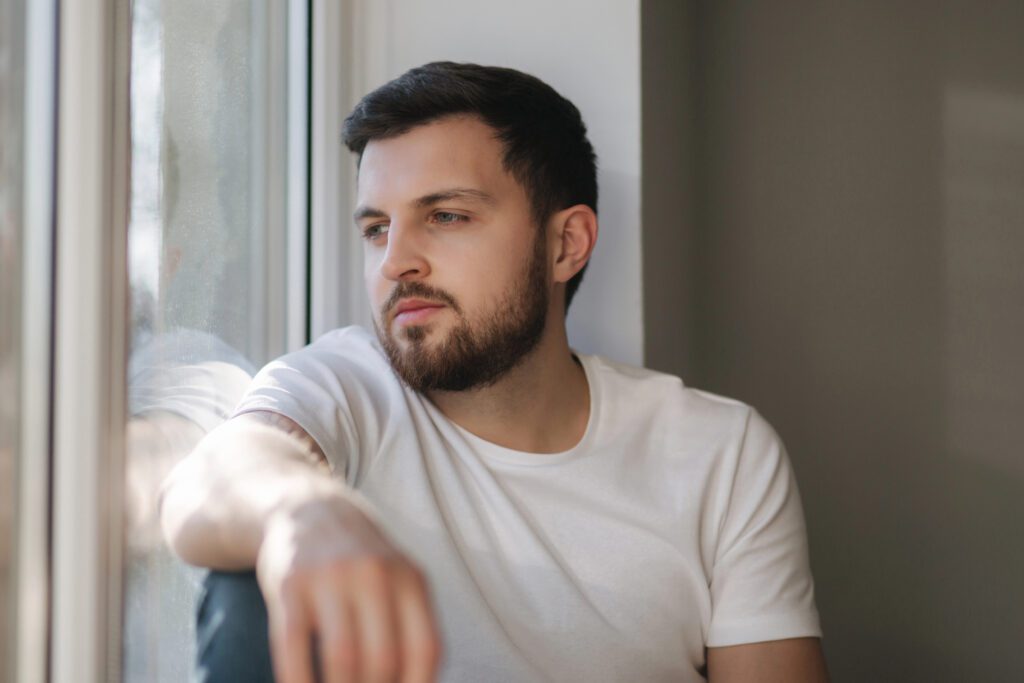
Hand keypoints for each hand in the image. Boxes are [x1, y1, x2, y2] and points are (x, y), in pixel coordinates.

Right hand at [256, 493, 442, 682]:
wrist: (309, 509)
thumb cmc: (361, 565)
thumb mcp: (399, 581)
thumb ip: (410, 626)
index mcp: (410, 580)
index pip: (425, 648)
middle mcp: (375, 575)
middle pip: (383, 659)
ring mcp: (331, 577)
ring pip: (343, 657)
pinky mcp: (289, 583)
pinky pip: (293, 645)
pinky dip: (298, 681)